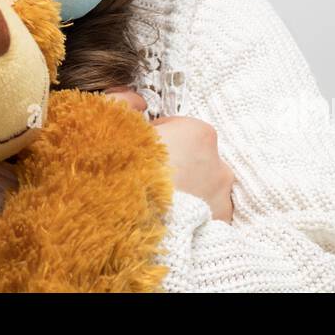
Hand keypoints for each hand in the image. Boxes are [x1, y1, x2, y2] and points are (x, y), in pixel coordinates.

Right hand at [99, 85, 233, 222]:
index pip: (181, 127)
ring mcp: (222, 197)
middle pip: (196, 157)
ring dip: (187, 190)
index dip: (158, 136)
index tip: (143, 149)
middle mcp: (218, 164)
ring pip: (203, 185)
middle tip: (147, 179)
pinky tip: (172, 219)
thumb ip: (123, 104)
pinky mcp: (221, 225)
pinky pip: (208, 212)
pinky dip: (194, 214)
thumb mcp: (113, 127)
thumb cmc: (124, 179)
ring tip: (158, 204)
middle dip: (177, 164)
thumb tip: (133, 100)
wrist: (131, 233)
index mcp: (198, 134)